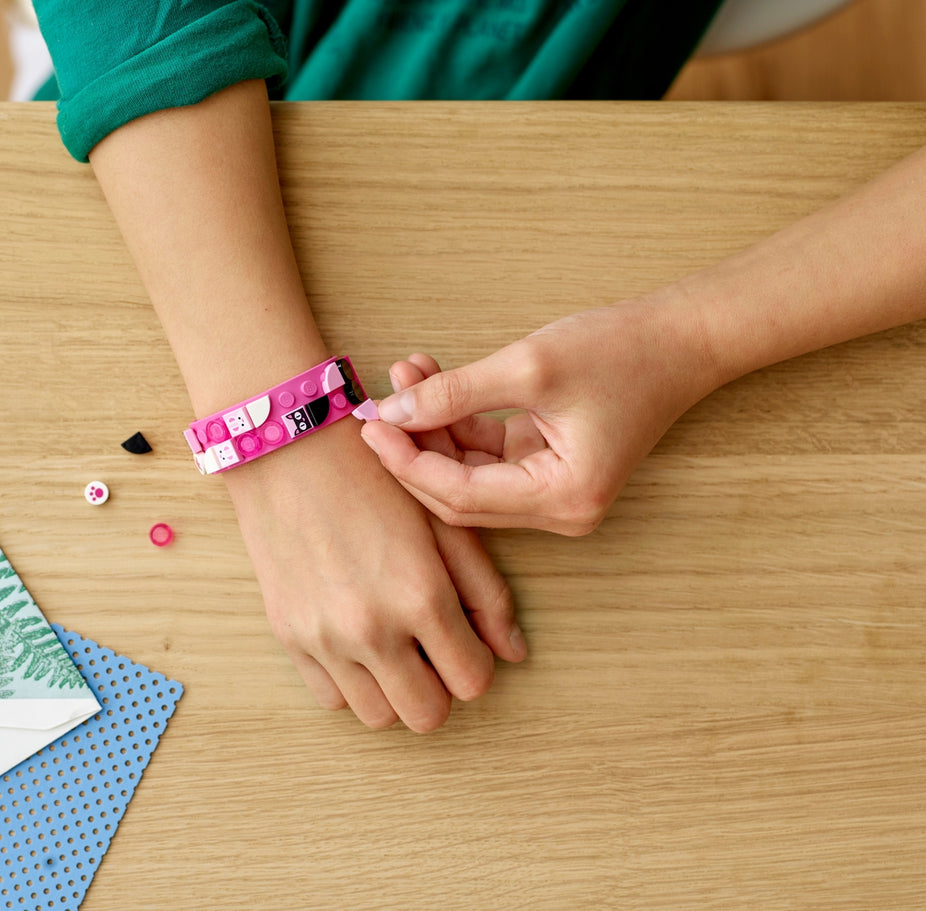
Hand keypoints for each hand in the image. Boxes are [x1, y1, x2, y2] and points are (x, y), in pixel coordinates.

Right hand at [224, 419, 526, 731]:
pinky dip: (350, 682)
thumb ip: (485, 592)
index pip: (472, 681)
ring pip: (378, 715)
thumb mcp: (443, 522)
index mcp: (421, 595)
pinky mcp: (289, 635)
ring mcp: (325, 636)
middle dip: (439, 689)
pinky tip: (355, 642)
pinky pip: (331, 697)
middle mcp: (372, 627)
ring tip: (392, 647)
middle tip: (430, 651)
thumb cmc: (374, 475)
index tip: (463, 641)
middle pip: (426, 714)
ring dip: (394, 690)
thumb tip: (512, 652)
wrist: (289, 449)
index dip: (475, 664)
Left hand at [360, 298, 720, 532]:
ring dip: (433, 426)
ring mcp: (552, 490)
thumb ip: (455, 393)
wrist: (681, 338)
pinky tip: (430, 379)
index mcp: (563, 499)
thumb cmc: (621, 350)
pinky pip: (486, 454)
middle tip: (378, 404)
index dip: (408, 462)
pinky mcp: (546, 466)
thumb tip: (391, 412)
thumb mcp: (529, 367)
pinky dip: (458, 421)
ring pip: (467, 473)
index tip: (370, 425)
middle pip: (458, 494)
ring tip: (406, 373)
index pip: (460, 494)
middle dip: (415, 446)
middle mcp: (559, 509)